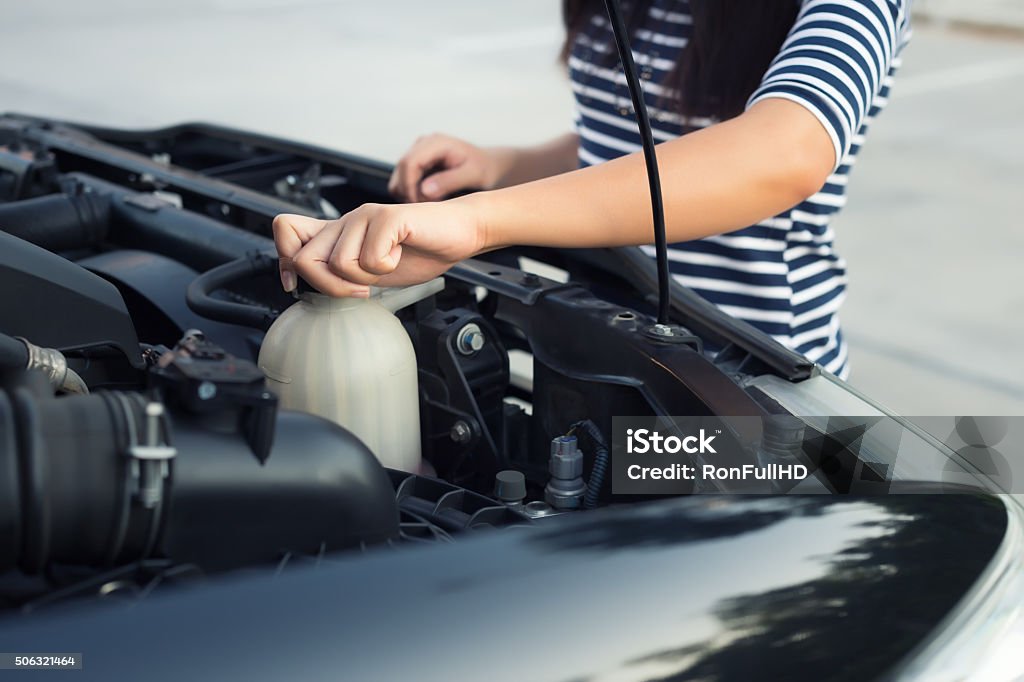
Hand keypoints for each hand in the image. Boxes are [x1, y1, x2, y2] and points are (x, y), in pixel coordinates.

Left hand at [273, 200, 486, 295]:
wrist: (458, 234)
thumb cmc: (419, 250)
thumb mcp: (371, 269)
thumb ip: (342, 273)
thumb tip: (305, 281)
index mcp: (339, 231)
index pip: (286, 230)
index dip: (283, 260)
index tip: (296, 284)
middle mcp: (346, 220)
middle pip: (304, 259)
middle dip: (330, 286)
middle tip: (361, 288)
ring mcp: (364, 215)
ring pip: (338, 263)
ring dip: (364, 278)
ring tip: (387, 266)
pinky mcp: (387, 217)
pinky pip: (371, 258)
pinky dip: (388, 267)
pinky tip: (400, 254)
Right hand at [389, 134, 509, 201]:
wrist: (488, 165)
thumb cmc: (484, 169)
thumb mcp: (472, 175)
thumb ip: (449, 181)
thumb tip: (424, 190)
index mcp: (436, 143)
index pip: (409, 163)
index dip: (409, 186)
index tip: (418, 205)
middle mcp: (422, 144)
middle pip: (400, 170)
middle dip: (408, 193)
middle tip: (426, 209)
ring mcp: (417, 153)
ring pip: (399, 177)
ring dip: (409, 194)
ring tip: (431, 204)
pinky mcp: (416, 164)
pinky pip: (404, 181)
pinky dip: (411, 194)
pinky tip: (429, 200)